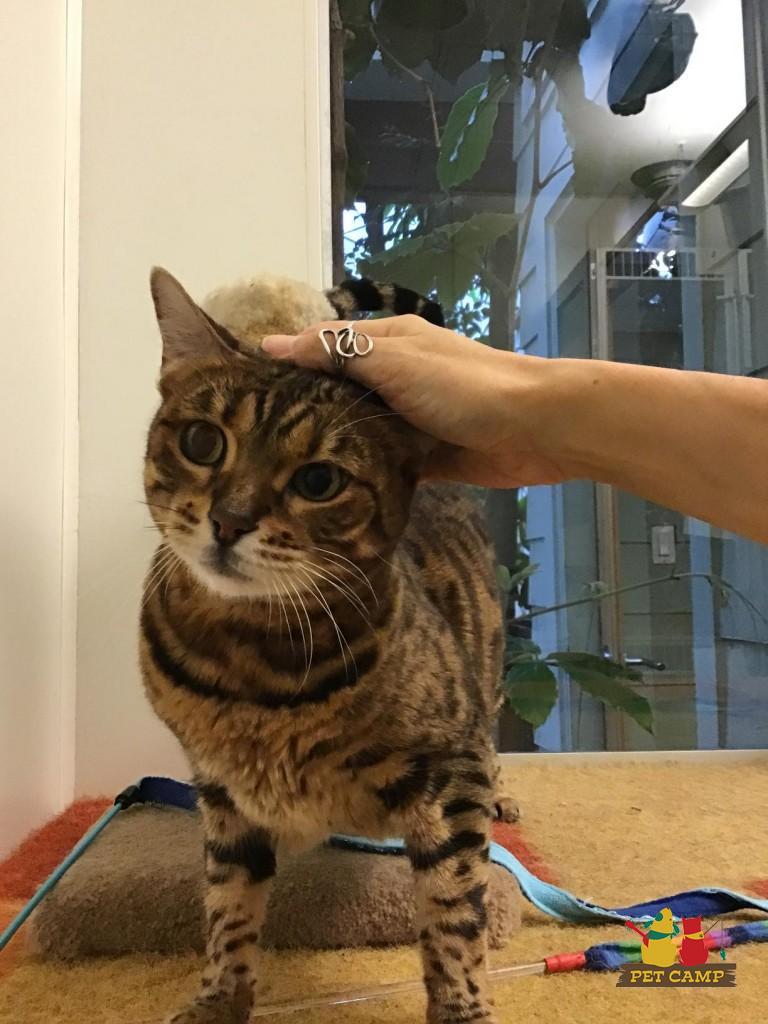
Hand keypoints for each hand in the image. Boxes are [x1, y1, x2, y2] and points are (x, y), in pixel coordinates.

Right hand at [262, 315, 571, 488]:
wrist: (536, 428)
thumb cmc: (463, 387)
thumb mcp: (393, 360)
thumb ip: (336, 352)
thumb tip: (271, 343)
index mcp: (389, 342)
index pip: (325, 345)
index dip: (287, 362)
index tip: (243, 390)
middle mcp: (397, 377)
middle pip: (339, 391)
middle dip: (303, 412)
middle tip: (253, 444)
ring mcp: (412, 418)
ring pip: (359, 430)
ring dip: (331, 447)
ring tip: (278, 473)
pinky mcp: (426, 457)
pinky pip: (384, 464)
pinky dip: (361, 474)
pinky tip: (328, 493)